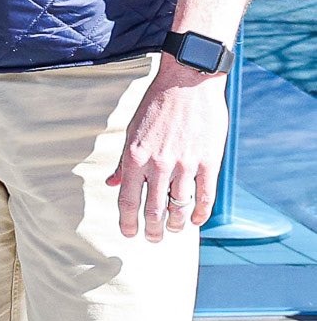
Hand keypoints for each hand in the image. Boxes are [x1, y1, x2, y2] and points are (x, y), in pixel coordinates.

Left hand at [105, 59, 227, 241]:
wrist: (187, 82)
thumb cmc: (156, 105)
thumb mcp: (132, 130)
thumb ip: (124, 161)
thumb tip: (112, 183)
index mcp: (135, 156)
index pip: (128, 199)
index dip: (127, 222)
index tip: (129, 234)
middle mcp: (159, 163)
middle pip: (154, 210)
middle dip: (152, 230)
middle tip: (153, 238)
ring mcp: (185, 164)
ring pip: (180, 208)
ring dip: (177, 225)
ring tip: (174, 230)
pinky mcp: (208, 161)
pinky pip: (205, 196)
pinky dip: (201, 213)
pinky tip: (197, 220)